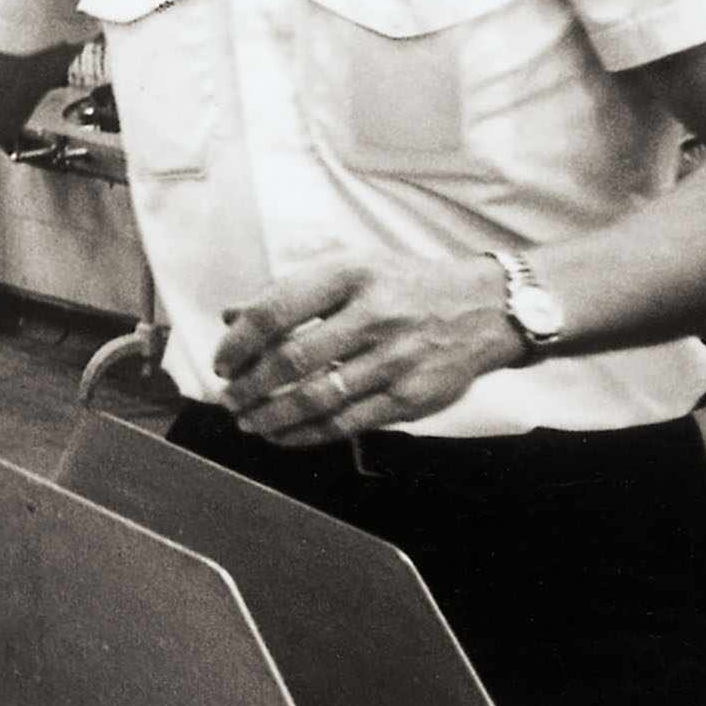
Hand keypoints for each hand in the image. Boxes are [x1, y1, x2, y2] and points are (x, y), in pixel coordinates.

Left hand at [212, 250, 524, 445]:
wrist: (483, 309)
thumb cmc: (401, 286)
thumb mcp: (348, 270)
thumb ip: (290, 293)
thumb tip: (230, 316)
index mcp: (349, 273)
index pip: (275, 310)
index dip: (239, 341)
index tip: (221, 361)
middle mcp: (372, 315)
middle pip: (291, 359)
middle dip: (249, 385)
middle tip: (228, 397)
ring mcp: (394, 359)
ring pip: (316, 398)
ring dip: (271, 416)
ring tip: (248, 421)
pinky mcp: (410, 397)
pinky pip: (347, 423)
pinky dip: (306, 434)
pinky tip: (282, 435)